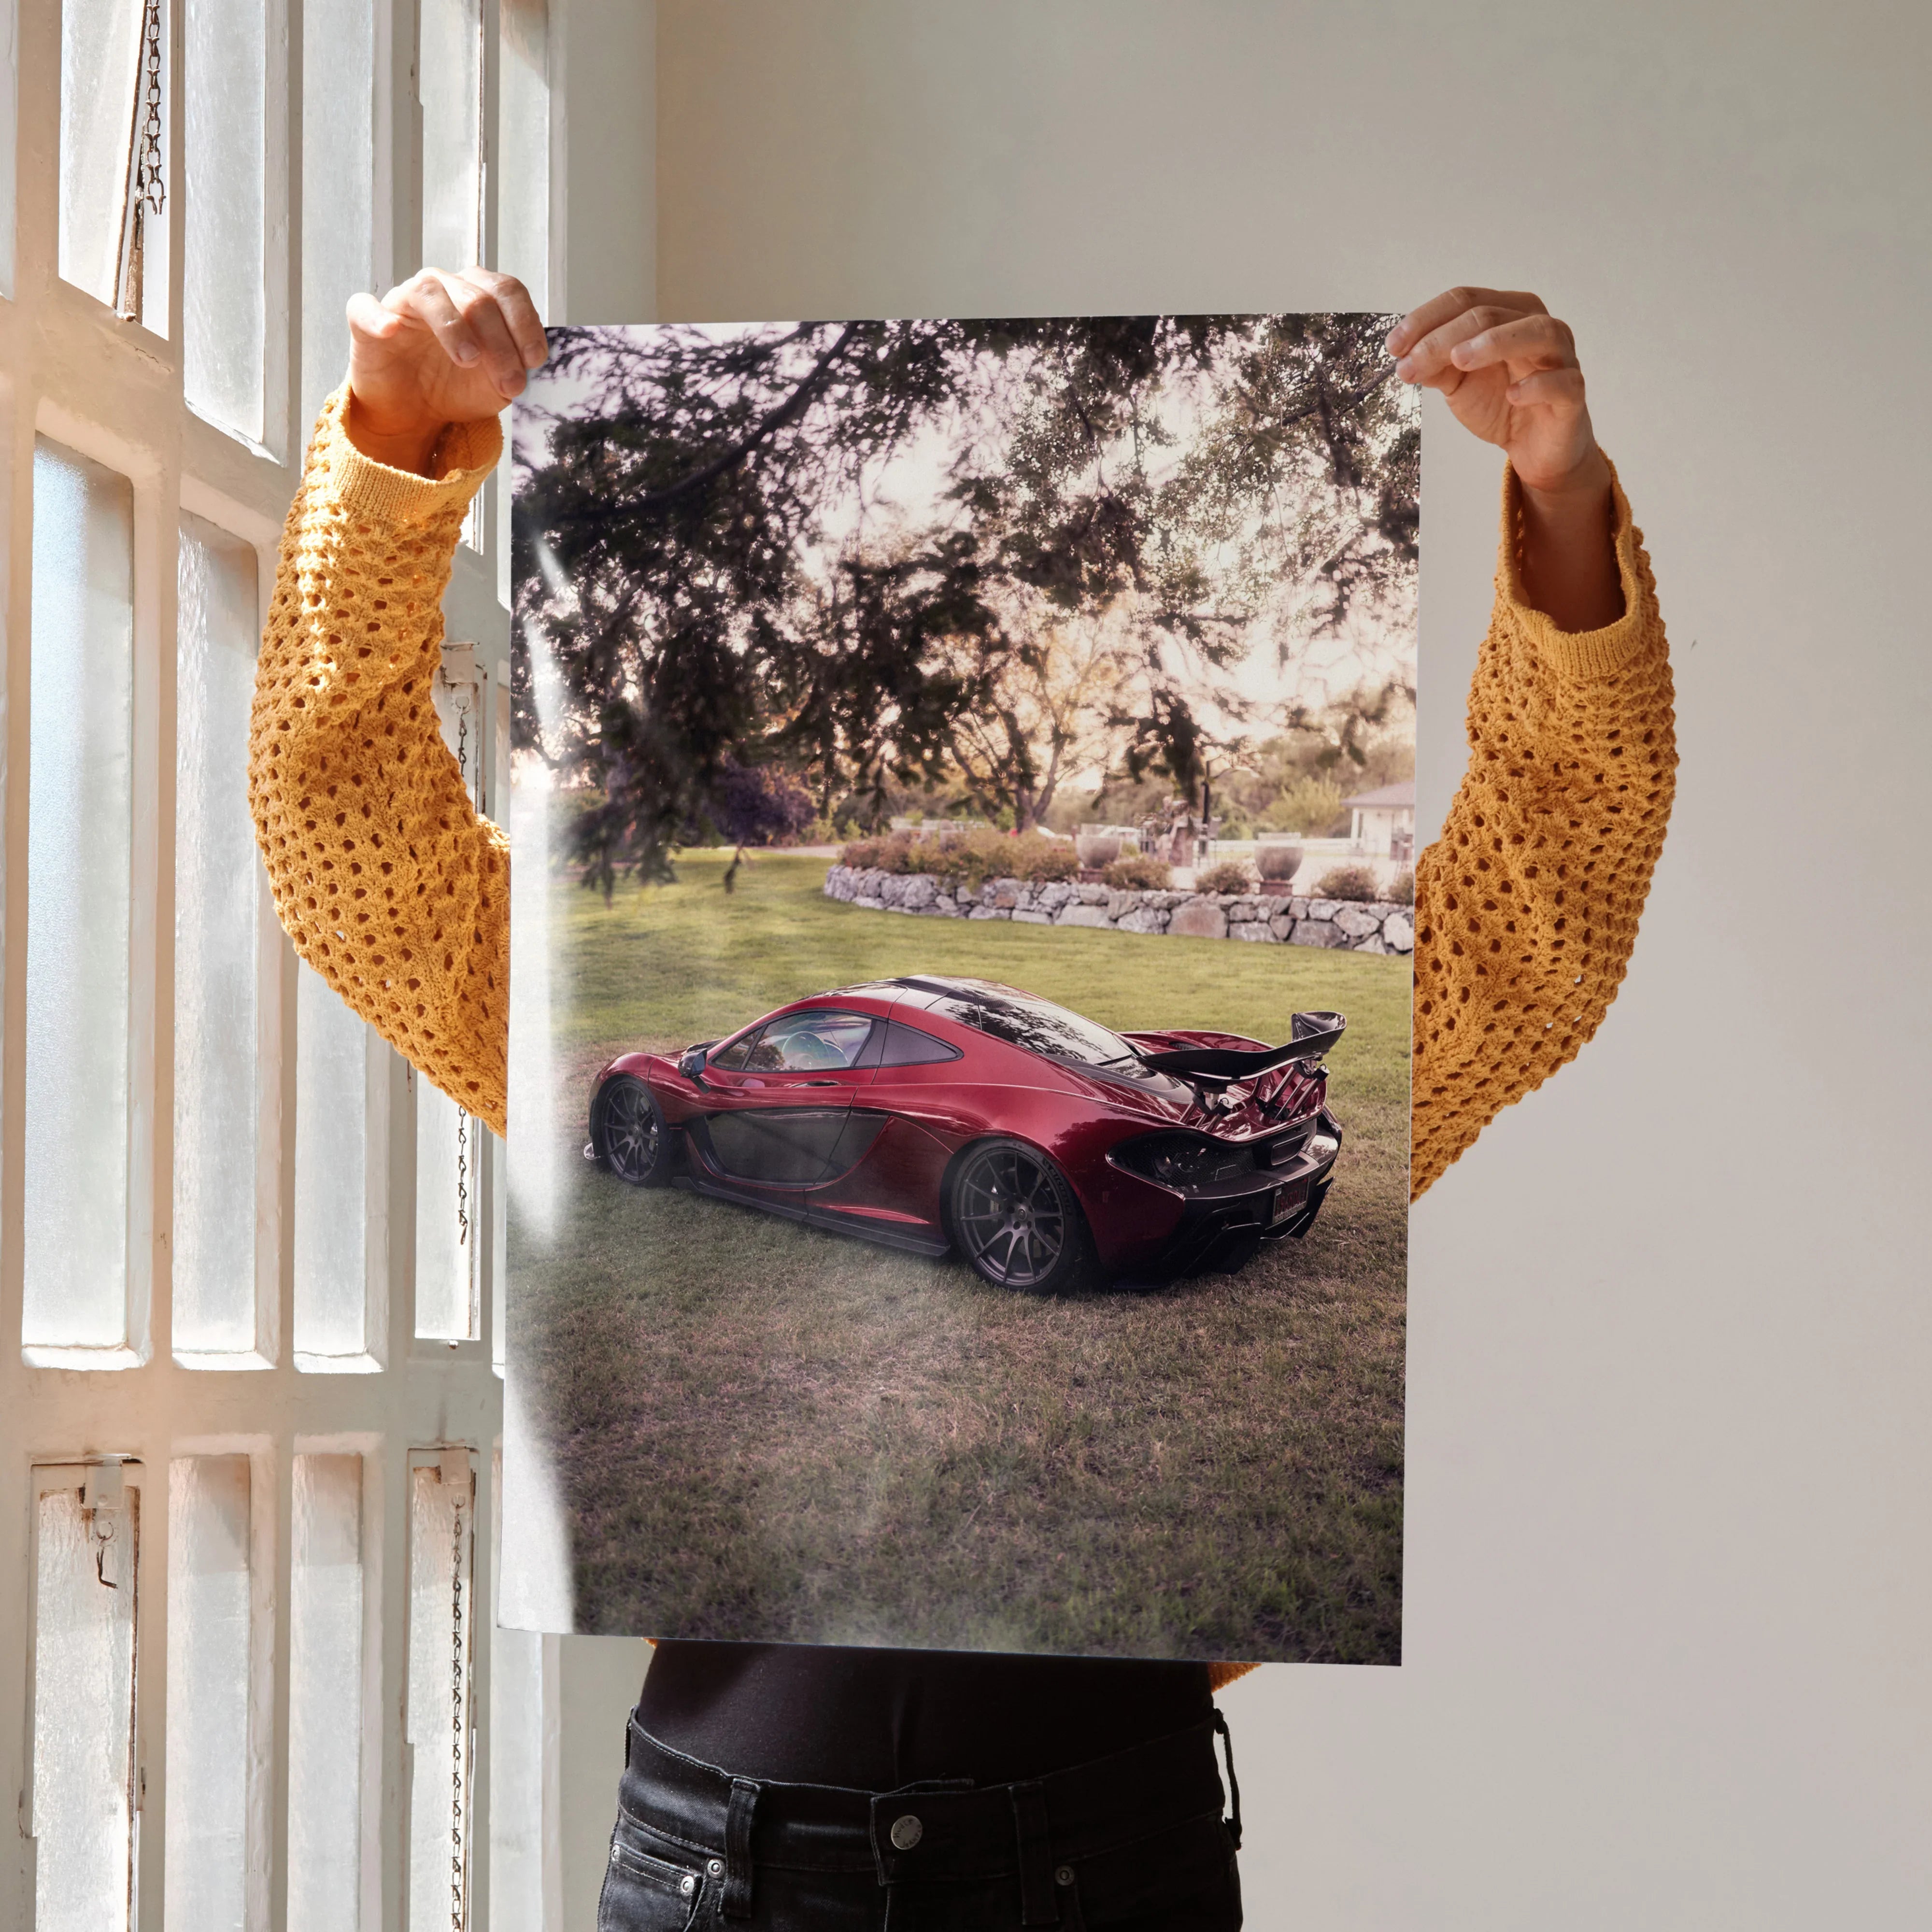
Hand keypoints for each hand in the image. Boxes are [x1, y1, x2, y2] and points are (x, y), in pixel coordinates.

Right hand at [344, 267, 546, 474]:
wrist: (414, 413)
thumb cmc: (456, 387)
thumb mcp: (497, 384)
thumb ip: (516, 368)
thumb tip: (532, 363)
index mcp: (479, 295)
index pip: (507, 291)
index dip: (525, 323)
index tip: (535, 361)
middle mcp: (444, 288)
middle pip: (477, 297)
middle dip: (500, 343)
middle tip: (510, 383)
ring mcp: (404, 300)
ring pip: (430, 293)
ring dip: (454, 327)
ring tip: (469, 360)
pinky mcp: (366, 320)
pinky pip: (365, 307)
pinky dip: (378, 317)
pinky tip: (391, 330)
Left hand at [1389, 287, 1621, 629]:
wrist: (1533, 447)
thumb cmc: (1499, 403)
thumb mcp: (1458, 382)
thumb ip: (1435, 364)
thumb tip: (1404, 355)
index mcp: (1509, 313)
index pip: (1466, 299)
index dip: (1426, 319)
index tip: (1393, 347)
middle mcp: (1538, 326)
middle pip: (1491, 314)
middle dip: (1444, 338)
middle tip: (1410, 364)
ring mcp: (1561, 357)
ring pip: (1536, 332)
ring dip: (1495, 342)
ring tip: (1459, 360)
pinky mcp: (1572, 394)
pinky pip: (1562, 382)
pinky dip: (1537, 385)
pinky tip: (1512, 394)